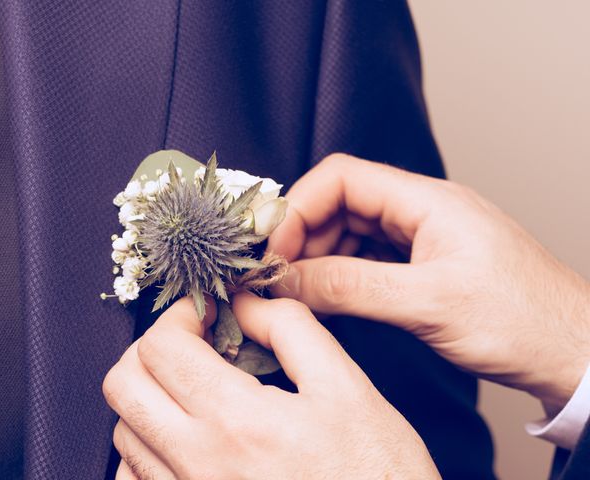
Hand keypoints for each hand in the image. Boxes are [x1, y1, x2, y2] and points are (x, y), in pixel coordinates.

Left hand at [103, 294, 438, 478]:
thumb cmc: (376, 475)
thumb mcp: (347, 386)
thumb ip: (290, 328)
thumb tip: (245, 302)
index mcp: (237, 420)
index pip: (162, 346)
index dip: (179, 314)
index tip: (206, 312)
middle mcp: (198, 463)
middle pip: (123, 385)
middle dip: (152, 347)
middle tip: (192, 341)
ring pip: (124, 428)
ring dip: (150, 392)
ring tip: (195, 386)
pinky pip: (134, 477)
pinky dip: (147, 444)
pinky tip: (186, 434)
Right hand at [269, 154, 589, 410]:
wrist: (573, 350)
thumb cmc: (523, 320)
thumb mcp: (428, 302)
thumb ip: (350, 287)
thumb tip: (287, 280)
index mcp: (427, 201)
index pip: (342, 178)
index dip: (299, 208)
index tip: (274, 250)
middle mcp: (421, 212)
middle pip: (340, 204)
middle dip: (303, 238)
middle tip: (278, 278)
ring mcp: (422, 240)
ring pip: (350, 235)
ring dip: (319, 260)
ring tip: (298, 294)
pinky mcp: (423, 267)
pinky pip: (367, 261)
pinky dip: (341, 277)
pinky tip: (328, 300)